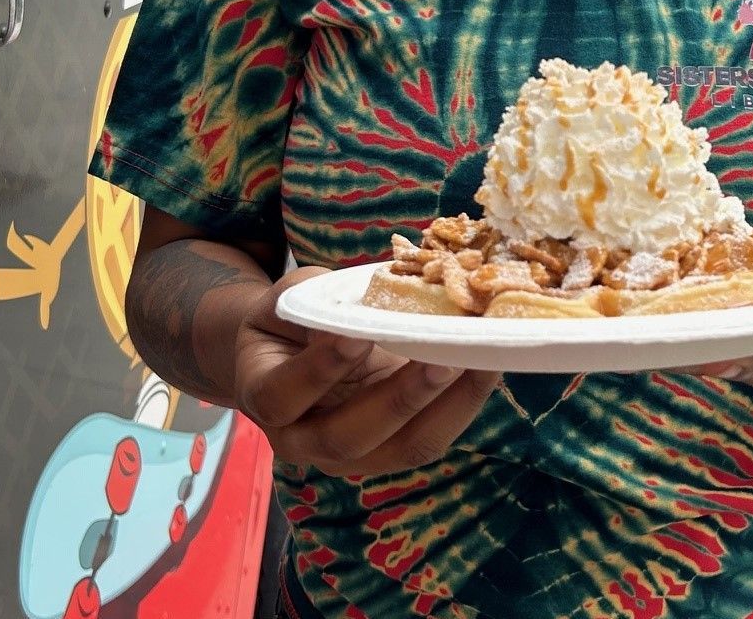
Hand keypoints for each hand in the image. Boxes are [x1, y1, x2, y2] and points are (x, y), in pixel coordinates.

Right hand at [233, 268, 499, 476]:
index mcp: (265, 396)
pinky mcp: (391, 448)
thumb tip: (367, 309)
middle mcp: (303, 439)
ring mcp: (351, 453)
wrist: (292, 353)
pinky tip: (486, 367)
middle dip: (400, 399)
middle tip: (442, 360)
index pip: (282, 395)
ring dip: (446, 408)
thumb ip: (317, 304)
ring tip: (480, 364)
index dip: (318, 370)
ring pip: (402, 448)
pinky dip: (462, 404)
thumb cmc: (292, 318)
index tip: (354, 334)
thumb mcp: (293, 299)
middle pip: (348, 437)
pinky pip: (429, 436)